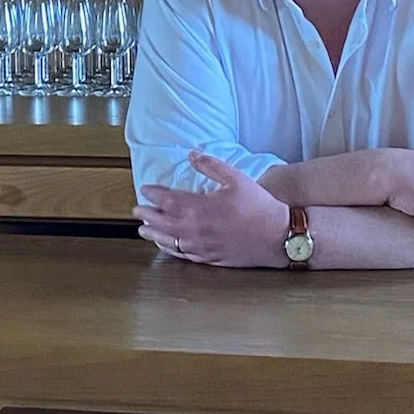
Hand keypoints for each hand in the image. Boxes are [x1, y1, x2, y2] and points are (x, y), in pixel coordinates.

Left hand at [135, 150, 290, 266]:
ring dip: (153, 234)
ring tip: (142, 230)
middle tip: (136, 210)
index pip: (167, 200)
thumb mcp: (236, 178)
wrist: (277, 236)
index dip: (153, 194)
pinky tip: (165, 246)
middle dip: (147, 215)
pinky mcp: (210, 258)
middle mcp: (195, 229)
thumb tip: (192, 155)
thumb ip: (211, 165)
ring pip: (169, 241)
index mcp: (199, 208)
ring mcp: (202, 246)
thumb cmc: (258, 206)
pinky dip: (169, 249)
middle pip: (162, 223)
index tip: (144, 189)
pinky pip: (183, 255)